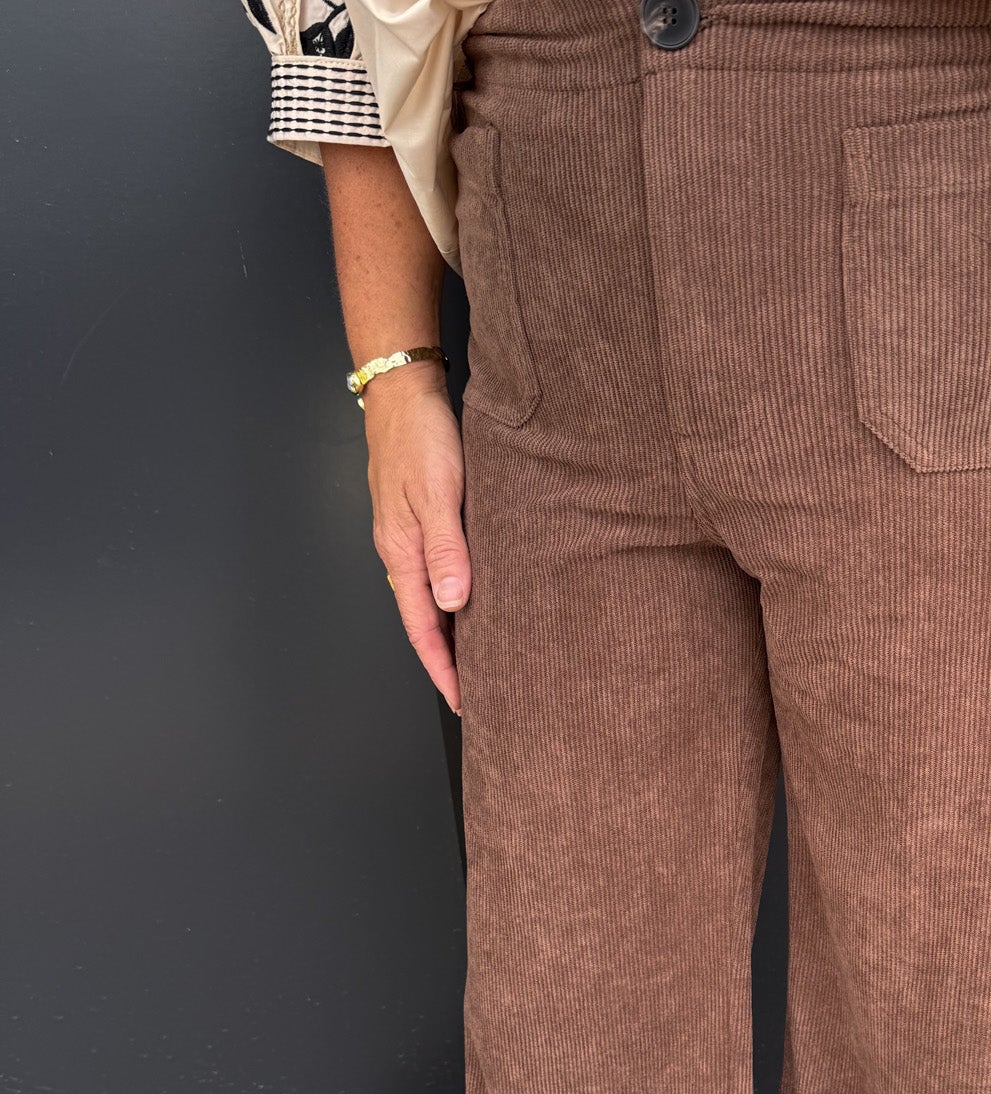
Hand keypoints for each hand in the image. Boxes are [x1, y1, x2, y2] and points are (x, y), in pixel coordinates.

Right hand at [363, 366, 467, 712]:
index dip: (443, 668)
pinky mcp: (422, 521)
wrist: (403, 392)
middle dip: (449, 661)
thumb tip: (454, 603)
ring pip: (433, 599)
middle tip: (482, 692)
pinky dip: (457, 598)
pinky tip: (477, 603)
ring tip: (485, 660)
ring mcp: (410, 538)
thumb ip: (447, 549)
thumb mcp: (437, 494)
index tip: (465, 700)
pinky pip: (439, 573)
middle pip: (426, 622)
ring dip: (455, 632)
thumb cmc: (420, 437)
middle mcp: (402, 553)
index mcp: (402, 553)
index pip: (423, 628)